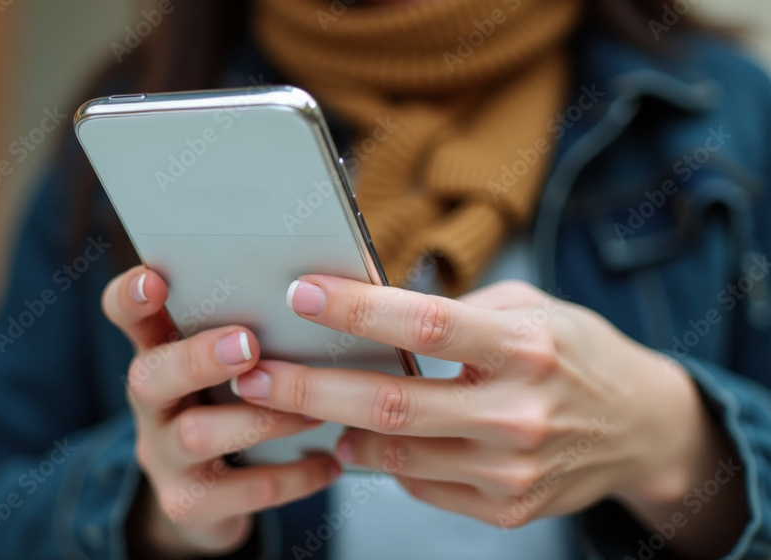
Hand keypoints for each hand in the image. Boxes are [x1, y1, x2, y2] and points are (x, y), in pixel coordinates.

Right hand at [102, 266, 339, 558]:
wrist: (205, 498)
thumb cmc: (228, 405)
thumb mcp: (222, 365)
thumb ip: (246, 327)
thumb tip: (318, 286)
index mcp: (159, 353)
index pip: (126, 316)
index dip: (130, 298)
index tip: (154, 279)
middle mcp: (152, 404)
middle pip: (151, 377)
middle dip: (198, 359)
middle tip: (248, 344)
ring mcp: (165, 457)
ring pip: (197, 435)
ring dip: (260, 418)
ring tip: (315, 411)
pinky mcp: (189, 504)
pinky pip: (241, 491)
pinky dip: (292, 477)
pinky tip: (330, 463)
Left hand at [231, 277, 745, 557]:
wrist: (640, 429)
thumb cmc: (575, 353)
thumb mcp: (532, 309)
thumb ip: (457, 312)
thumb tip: (370, 312)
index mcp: (527, 347)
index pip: (424, 324)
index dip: (356, 309)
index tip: (300, 293)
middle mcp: (520, 413)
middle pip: (391, 403)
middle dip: (308, 389)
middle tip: (252, 375)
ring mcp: (513, 470)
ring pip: (395, 453)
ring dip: (333, 428)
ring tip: (289, 405)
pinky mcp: (507, 509)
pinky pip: (420, 484)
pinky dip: (379, 460)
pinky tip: (355, 438)